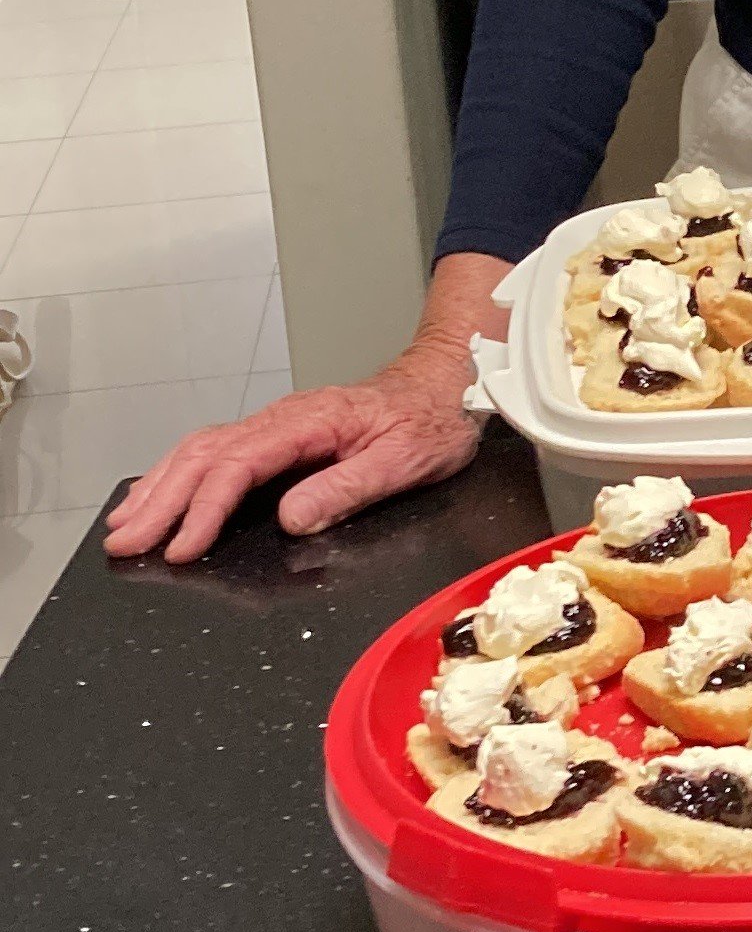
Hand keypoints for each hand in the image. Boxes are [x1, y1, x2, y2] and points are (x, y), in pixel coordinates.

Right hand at [103, 253, 509, 563]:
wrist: (447, 383)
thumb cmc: (430, 420)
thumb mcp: (404, 460)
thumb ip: (346, 488)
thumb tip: (291, 519)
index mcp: (309, 422)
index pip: (238, 466)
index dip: (204, 509)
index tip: (181, 547)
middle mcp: (283, 418)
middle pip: (203, 456)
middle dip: (159, 501)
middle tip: (124, 542)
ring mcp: (277, 424)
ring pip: (201, 450)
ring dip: (159, 487)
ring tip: (124, 524)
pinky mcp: (279, 435)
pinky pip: (216, 451)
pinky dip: (180, 474)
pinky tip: (161, 494)